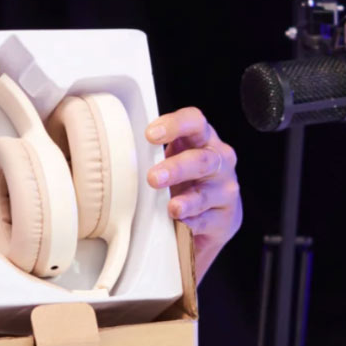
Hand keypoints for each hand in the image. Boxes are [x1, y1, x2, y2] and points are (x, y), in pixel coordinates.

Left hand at [146, 107, 240, 283]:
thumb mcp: (172, 160)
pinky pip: (208, 221)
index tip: (150, 135)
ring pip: (206, 193)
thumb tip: (118, 150)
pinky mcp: (227, 218)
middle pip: (202, 159)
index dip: (175, 125)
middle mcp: (220, 161)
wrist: (211, 219)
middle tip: (153, 178)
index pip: (195, 122)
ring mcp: (225, 190)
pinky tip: (181, 223)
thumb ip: (154, 153)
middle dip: (177, 168)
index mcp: (203, 139)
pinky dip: (193, 223)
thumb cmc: (185, 182)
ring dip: (187, 201)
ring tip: (172, 208)